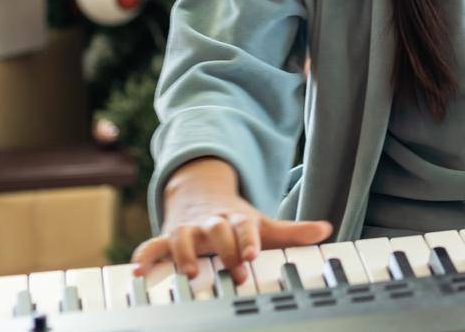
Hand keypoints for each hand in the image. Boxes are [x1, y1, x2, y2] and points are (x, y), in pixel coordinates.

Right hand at [132, 157, 332, 285]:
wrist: (201, 193)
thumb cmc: (236, 219)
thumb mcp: (263, 224)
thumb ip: (293, 232)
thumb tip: (325, 230)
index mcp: (236, 219)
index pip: (244, 227)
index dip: (248, 240)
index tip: (253, 254)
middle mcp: (211, 222)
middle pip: (217, 231)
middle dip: (225, 249)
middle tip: (234, 268)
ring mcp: (187, 230)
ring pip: (183, 237)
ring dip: (185, 253)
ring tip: (188, 271)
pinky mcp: (167, 238)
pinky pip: (152, 246)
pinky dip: (144, 256)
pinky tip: (138, 270)